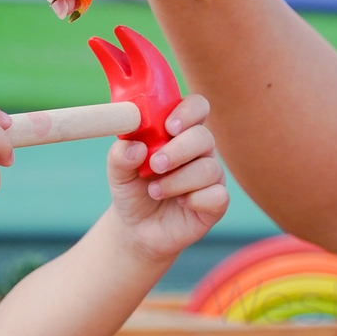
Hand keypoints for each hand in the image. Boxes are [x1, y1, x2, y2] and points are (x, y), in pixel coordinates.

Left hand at [110, 92, 227, 259]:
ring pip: (209, 169)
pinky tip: (181, 203)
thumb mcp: (118, 172)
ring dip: (178, 181)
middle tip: (155, 164)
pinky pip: (218, 195)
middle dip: (178, 150)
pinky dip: (196, 200)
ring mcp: (211, 177)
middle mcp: (200, 151)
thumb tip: (135, 146)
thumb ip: (120, 155)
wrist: (136, 228)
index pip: (196, 107)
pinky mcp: (215, 203)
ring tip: (155, 191)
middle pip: (204, 137)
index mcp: (179, 132)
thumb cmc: (133, 190)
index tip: (168, 126)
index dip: (188, 111)